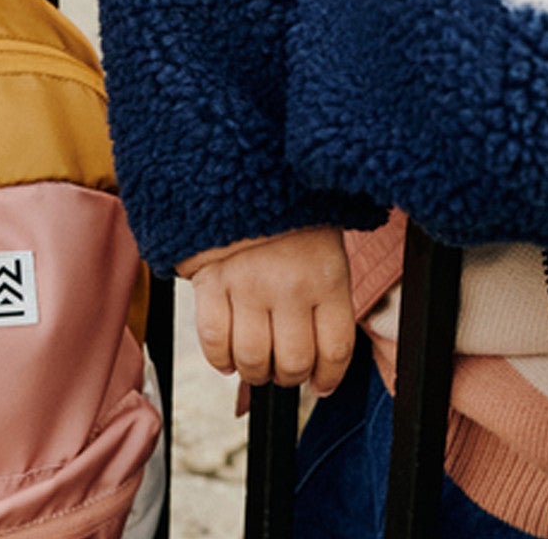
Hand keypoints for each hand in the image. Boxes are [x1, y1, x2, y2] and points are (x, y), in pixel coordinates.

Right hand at [181, 227, 354, 394]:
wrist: (247, 165)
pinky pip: (213, 341)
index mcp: (328, 275)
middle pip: (293, 363)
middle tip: (285, 367)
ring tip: (256, 360)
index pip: (335, 350)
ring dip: (254, 371)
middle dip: (289, 375)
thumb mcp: (326, 245)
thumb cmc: (293, 211)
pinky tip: (227, 352)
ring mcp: (249, 285)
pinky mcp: (212, 281)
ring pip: (252, 359)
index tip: (321, 382)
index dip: (329, 377)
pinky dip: (219, 357)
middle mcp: (291, 286)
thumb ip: (326, 296)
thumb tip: (320, 356)